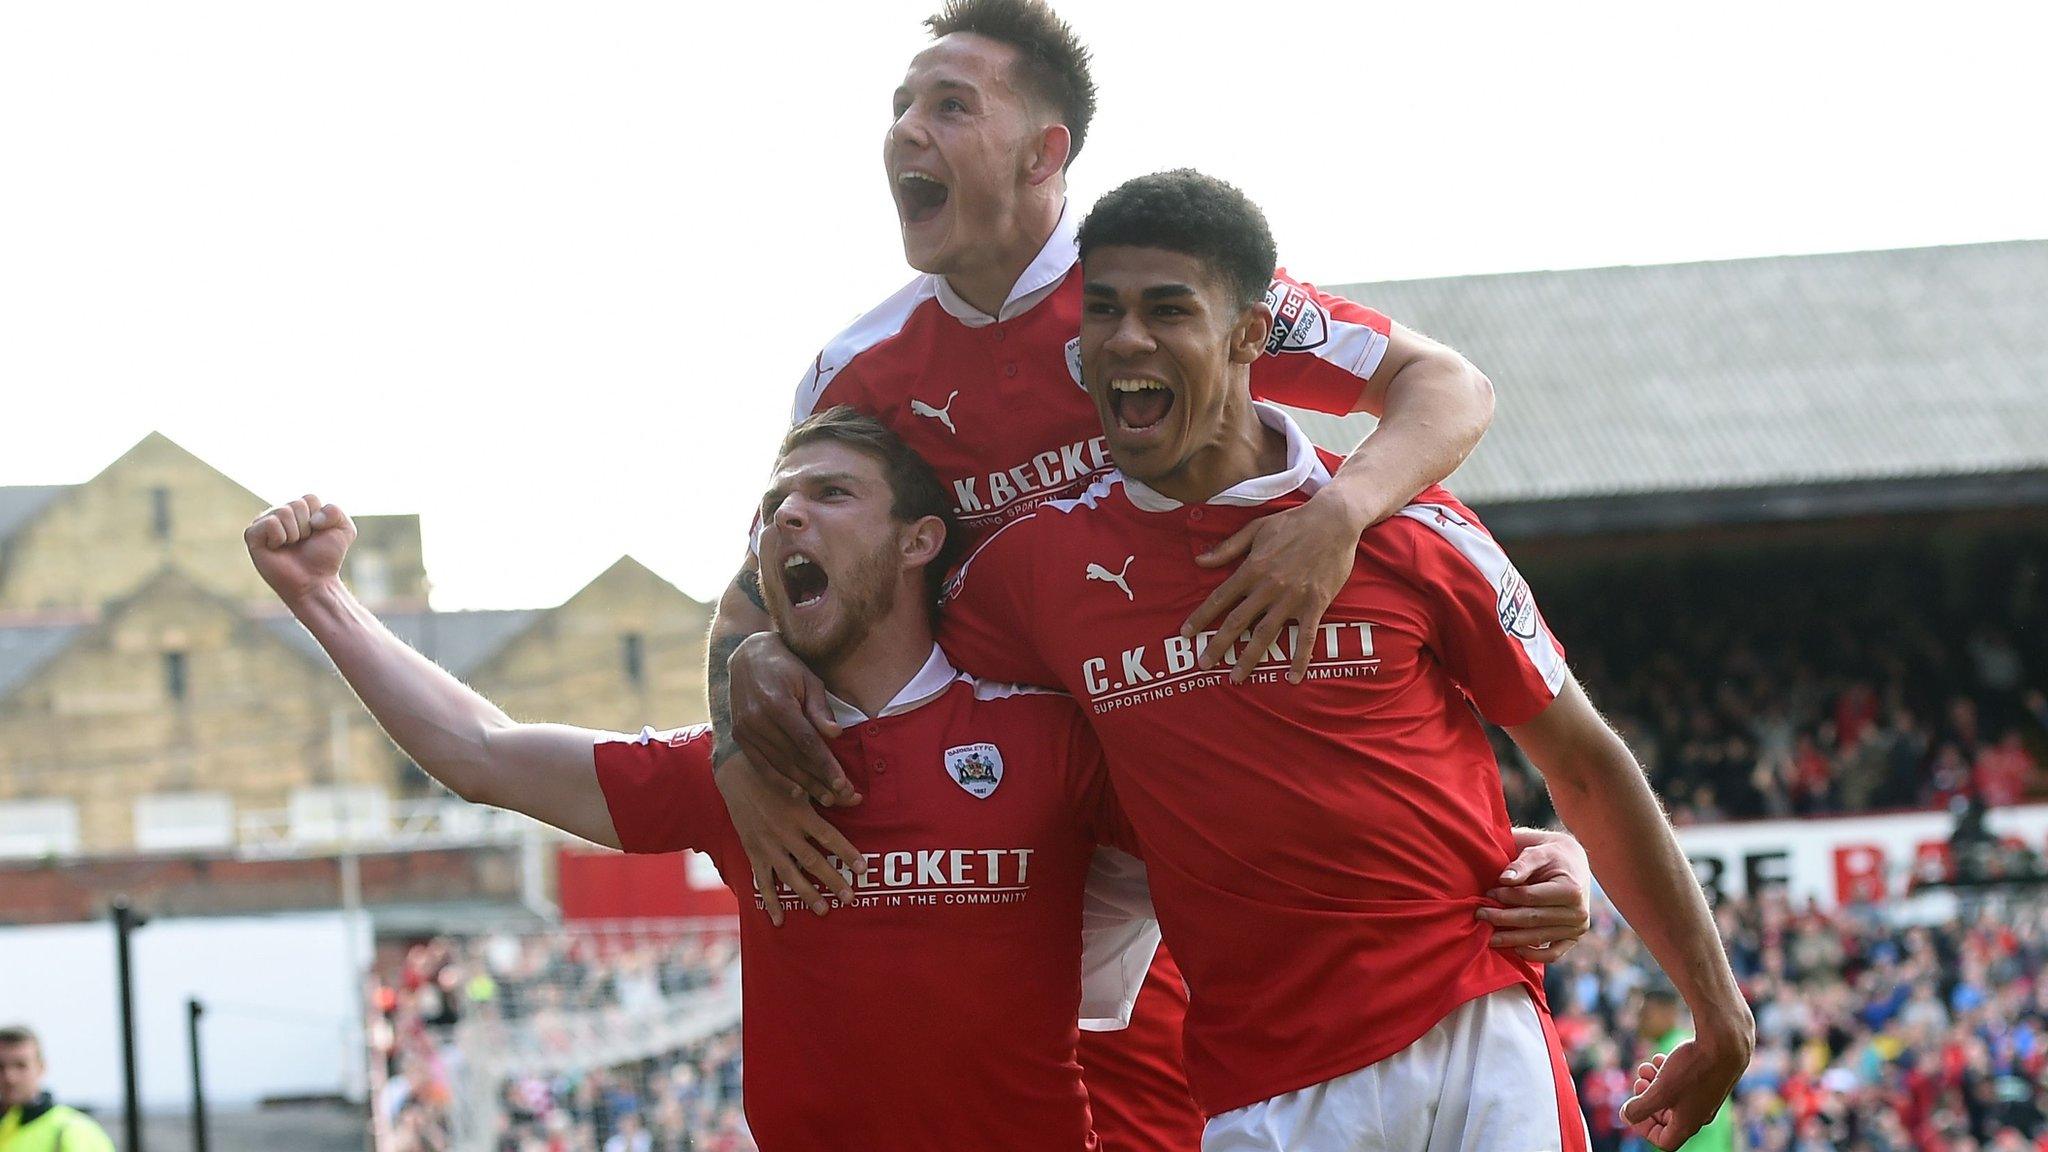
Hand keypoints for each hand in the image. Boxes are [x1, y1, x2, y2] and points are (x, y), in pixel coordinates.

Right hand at [245, 494, 354, 603]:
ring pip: (283, 512)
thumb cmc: (326, 557)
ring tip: (291, 547)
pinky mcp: (252, 535)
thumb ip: (335, 511)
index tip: (318, 534)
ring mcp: (264, 523)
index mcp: (298, 509)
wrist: (314, 582)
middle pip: (297, 504)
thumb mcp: (344, 530)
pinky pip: (270, 523)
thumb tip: (312, 517)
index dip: (320, 519)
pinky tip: (278, 548)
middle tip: (303, 543)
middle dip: (307, 527)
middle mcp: (279, 513)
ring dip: (295, 534)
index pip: (310, 499)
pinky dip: (279, 537)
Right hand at [713, 754, 864, 925]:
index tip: (863, 868)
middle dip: (832, 881)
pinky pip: (763, 881)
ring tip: (824, 910)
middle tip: (850, 898)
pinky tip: (779, 920)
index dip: (846, 853)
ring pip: (790, 875)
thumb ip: (832, 793)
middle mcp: (784, 832)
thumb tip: (859, 797)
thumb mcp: (804, 780)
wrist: (737, 775)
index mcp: (800, 813)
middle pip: (812, 861)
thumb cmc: (778, 776)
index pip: (829, 837)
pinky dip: (771, 901)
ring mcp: (767, 845)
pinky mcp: (753, 852)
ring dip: (807, 894)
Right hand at [728, 632, 857, 805]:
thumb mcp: (809, 680)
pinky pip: (760, 764)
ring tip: (825, 798)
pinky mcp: (739, 735)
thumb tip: (835, 734)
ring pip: (778, 764)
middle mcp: (758, 720)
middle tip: (841, 797)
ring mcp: (745, 729)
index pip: (807, 742)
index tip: (843, 783)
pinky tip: (796, 792)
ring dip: (803, 784)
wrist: (748, 656)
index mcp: (777, 704)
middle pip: (793, 757)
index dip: (825, 765)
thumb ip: (820, 709)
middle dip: (819, 779)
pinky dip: (778, 780)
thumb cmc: (786, 666)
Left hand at [1182, 492, 1363, 683]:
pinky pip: (1306, 637)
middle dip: (1218, 645)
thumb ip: (1227, 548)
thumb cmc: (1292, 522)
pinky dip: (1299, 659)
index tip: (1186, 634)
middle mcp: (1268, 587)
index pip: (1220, 597)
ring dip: (1249, 658)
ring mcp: (1292, 598)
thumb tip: (1199, 561)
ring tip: (1235, 677)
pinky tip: (1292, 678)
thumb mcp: (1255, 529)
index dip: (1201, 617)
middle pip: (1238, 621)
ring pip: (1266, 634)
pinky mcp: (1315, 604)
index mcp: (1252, 568)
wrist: (1334, 521)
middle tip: (1203, 664)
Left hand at [1478, 833, 1591, 961]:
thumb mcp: (1538, 853)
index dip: (1507, 897)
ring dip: (1511, 939)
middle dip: (1503, 918)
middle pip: (1533, 919)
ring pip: (1538, 937)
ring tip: (1488, 936)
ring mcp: (1577, 929)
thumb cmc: (1550, 856)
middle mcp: (1579, 912)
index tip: (1488, 895)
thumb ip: (1522, 865)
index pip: (1531, 898)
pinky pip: (1552, 954)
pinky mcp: (1572, 939)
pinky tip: (1513, 949)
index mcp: (1572, 890)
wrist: (1572, 863)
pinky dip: (1533, 955)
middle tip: (1480, 915)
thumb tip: (1504, 879)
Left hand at [1621, 1030, 1750, 1149]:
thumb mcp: (1659, 1091)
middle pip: (1666, 1117)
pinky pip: (1682, 1082)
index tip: (1633, 1108)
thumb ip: (1640, 1108)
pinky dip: (1666, 1072)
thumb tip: (1626, 1115)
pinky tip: (1658, 1058)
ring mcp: (1704, 1096)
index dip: (1643, 1128)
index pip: (1664, 1141)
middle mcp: (1698, 1114)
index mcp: (1688, 1124)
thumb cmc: (1693, 1069)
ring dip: (1654, 1083)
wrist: (1725, 1044)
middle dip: (1647, 1099)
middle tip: (1639, 1082)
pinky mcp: (1707, 1079)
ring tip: (1645, 1068)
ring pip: (1672, 1095)